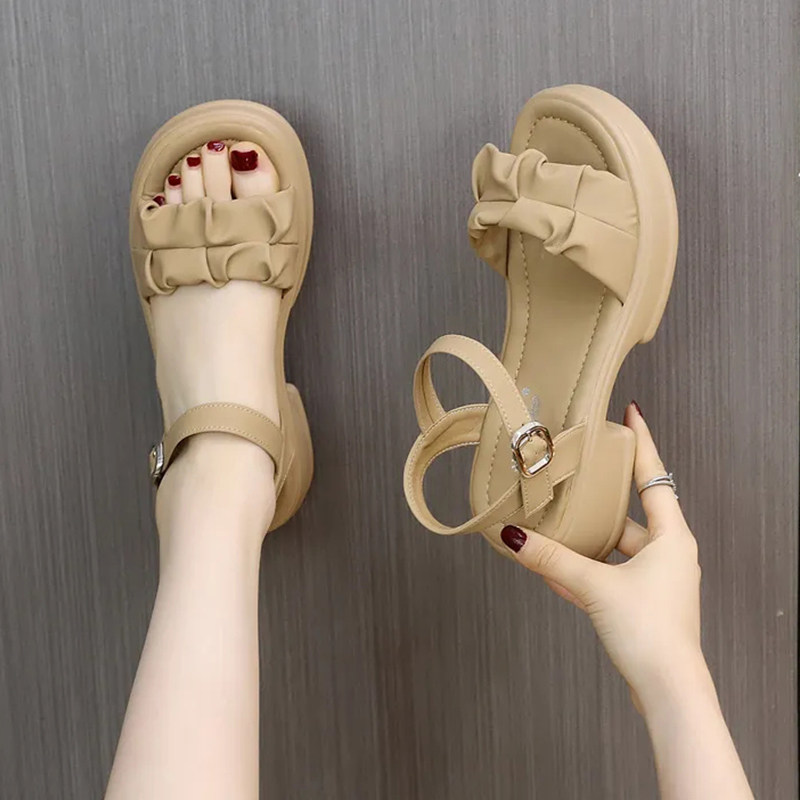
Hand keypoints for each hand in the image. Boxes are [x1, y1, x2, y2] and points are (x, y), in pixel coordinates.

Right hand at [501, 402, 702, 707]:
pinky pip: (612, 573)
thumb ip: (551, 559)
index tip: (631, 413)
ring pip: (619, 544)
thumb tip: (512, 537)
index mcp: (671, 537)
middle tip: (582, 468)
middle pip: (633, 509)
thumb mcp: (594, 586)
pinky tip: (556, 568)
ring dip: (591, 535)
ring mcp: (658, 579)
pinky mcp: (644, 603)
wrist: (668, 690)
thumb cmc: (649, 632)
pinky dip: (588, 567)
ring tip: (559, 519)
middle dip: (605, 492)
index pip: (654, 475)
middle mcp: (669, 553)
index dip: (643, 442)